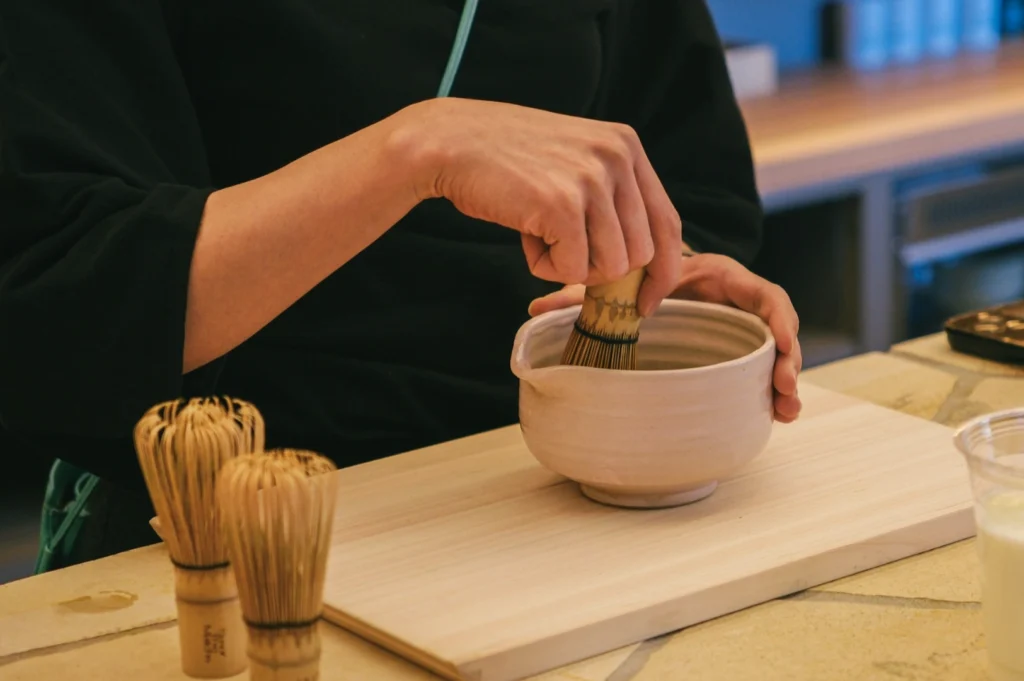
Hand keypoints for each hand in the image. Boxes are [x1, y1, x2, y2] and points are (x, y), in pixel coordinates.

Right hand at [392, 98, 682, 313]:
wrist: (450, 143)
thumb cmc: (505, 160)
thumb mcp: (573, 159)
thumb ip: (610, 194)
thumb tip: (637, 260)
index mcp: (626, 145)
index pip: (667, 223)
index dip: (662, 271)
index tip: (646, 301)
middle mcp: (618, 157)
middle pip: (640, 254)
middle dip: (601, 269)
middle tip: (562, 251)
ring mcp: (591, 180)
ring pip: (609, 267)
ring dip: (569, 266)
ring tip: (538, 233)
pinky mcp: (562, 206)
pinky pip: (571, 271)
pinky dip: (543, 267)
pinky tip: (524, 235)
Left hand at [528, 253, 802, 422]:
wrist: (648, 277)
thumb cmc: (635, 277)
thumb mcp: (617, 284)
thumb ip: (581, 294)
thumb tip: (534, 310)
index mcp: (716, 277)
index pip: (760, 290)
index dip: (776, 317)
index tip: (780, 344)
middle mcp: (735, 299)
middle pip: (776, 325)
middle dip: (787, 357)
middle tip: (785, 389)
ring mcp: (739, 325)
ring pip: (774, 350)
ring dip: (785, 379)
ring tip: (787, 411)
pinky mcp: (736, 346)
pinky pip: (761, 365)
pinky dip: (770, 389)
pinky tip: (777, 416)